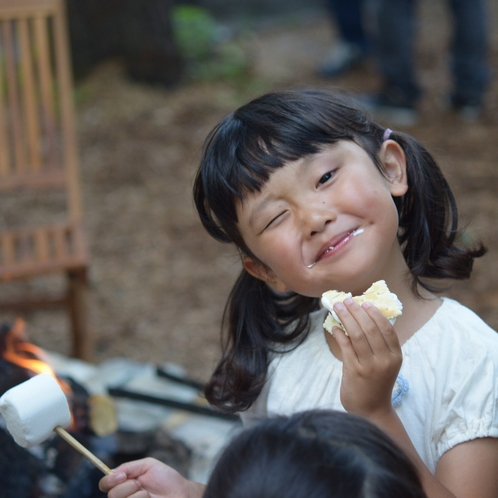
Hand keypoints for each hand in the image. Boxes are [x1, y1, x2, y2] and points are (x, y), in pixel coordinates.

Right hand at [99, 458, 204, 497]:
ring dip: (136, 495)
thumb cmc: (166, 479)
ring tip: (148, 494)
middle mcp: (124, 496)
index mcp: (124, 483)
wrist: (181, 492)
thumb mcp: (148, 465)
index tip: (122, 475)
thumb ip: (129, 467)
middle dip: (126, 487)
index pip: (105, 484)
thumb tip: (112, 472)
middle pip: (111, 495)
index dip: (109, 480)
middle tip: (140, 484)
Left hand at [332, 298, 401, 418]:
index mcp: (395, 356)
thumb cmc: (377, 384)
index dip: (375, 314)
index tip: (365, 303)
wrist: (371, 411)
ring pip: (357, 335)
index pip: (387, 329)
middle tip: (347, 300)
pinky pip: (346, 346)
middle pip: (370, 329)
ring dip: (346, 318)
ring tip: (338, 308)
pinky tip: (335, 327)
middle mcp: (385, 360)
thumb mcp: (385, 365)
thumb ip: (379, 345)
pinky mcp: (354, 371)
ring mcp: (369, 366)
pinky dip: (340, 334)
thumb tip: (363, 319)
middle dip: (357, 311)